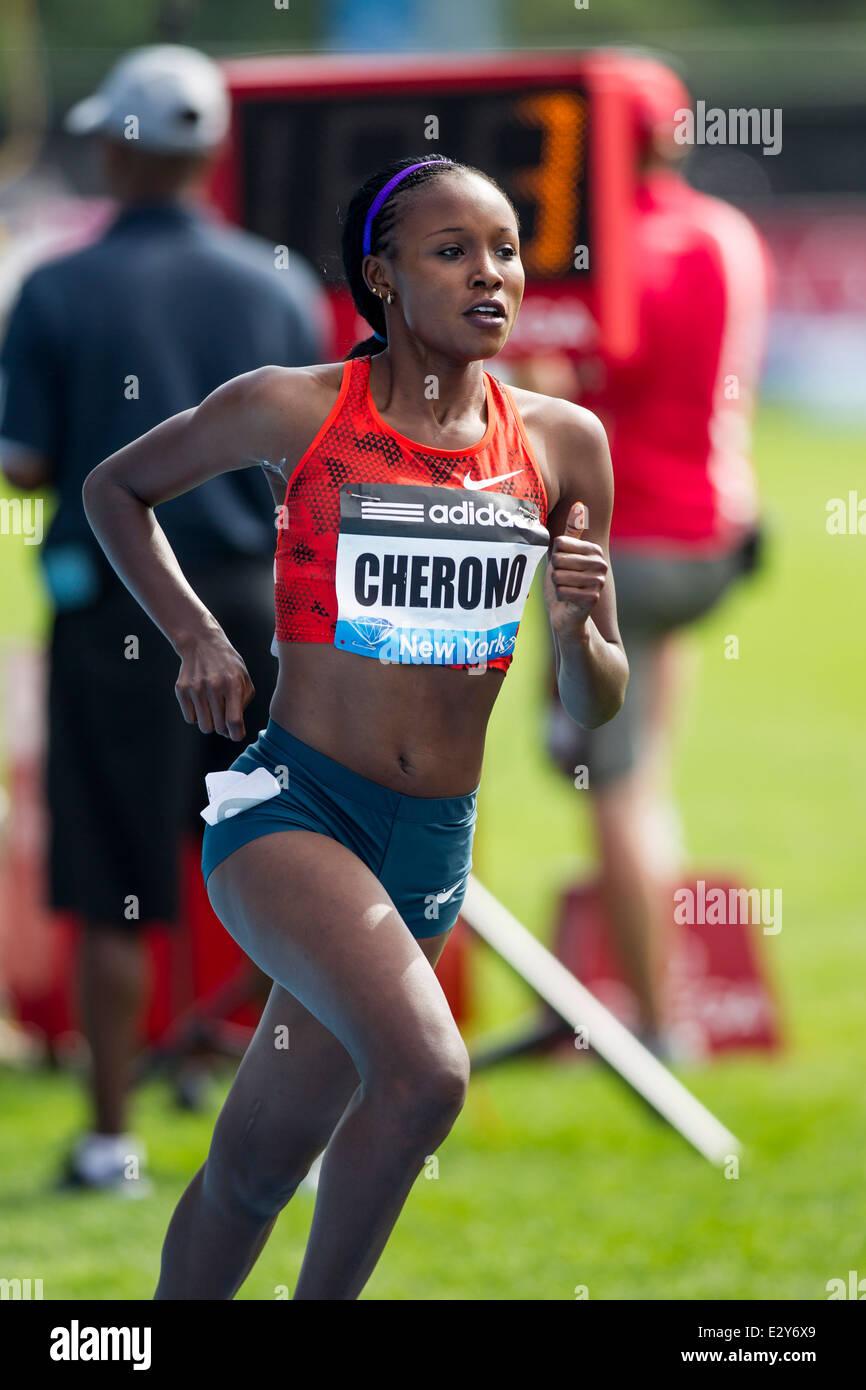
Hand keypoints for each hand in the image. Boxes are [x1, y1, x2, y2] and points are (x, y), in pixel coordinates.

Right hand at [174, 631, 254, 739]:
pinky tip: (201, 701)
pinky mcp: (181, 689)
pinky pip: (190, 718)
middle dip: (224, 728)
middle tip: (225, 718)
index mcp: (233, 683)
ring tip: (213, 709)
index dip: (236, 734)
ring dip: (210, 723)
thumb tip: (235, 729)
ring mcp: (195, 688)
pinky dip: (197, 715)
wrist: (202, 643)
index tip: (236, 735)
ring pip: (204, 726)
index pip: (234, 720)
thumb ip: (243, 703)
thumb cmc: (227, 664)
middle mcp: (214, 686)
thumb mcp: (244, 679)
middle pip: (218, 727)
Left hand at [544, 501, 607, 638]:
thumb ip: (571, 533)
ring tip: (565, 590)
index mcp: (594, 551)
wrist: (569, 615)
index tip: (562, 565)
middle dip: (554, 573)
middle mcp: (600, 565)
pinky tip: (567, 601)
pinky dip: (559, 598)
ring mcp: (598, 583)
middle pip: (558, 560)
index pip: (560, 543)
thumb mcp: (564, 555)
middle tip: (563, 581)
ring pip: (558, 577)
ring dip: (556, 586)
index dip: (554, 556)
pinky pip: (562, 592)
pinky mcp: (591, 599)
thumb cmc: (564, 582)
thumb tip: (579, 505)